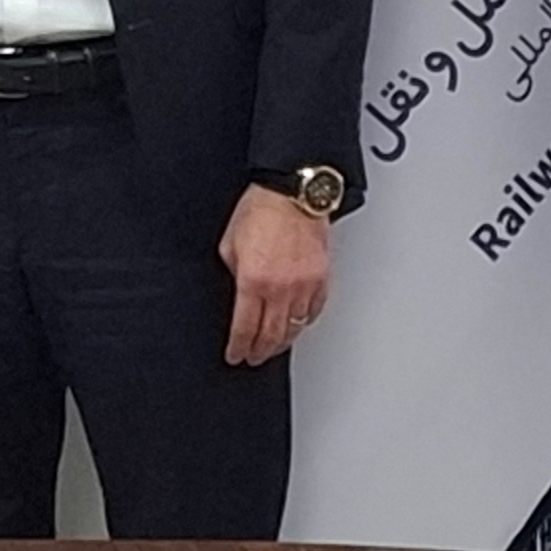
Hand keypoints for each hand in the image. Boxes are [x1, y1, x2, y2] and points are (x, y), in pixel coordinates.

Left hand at [218, 184, 331, 364]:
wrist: (291, 193)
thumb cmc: (260, 210)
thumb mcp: (229, 244)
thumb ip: (233, 273)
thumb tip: (236, 291)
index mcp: (253, 281)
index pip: (245, 328)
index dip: (239, 347)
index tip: (236, 355)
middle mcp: (280, 288)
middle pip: (271, 335)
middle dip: (259, 351)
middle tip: (253, 357)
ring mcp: (304, 286)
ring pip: (294, 328)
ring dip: (282, 342)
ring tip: (272, 348)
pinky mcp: (321, 279)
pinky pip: (313, 311)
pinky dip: (303, 323)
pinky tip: (296, 325)